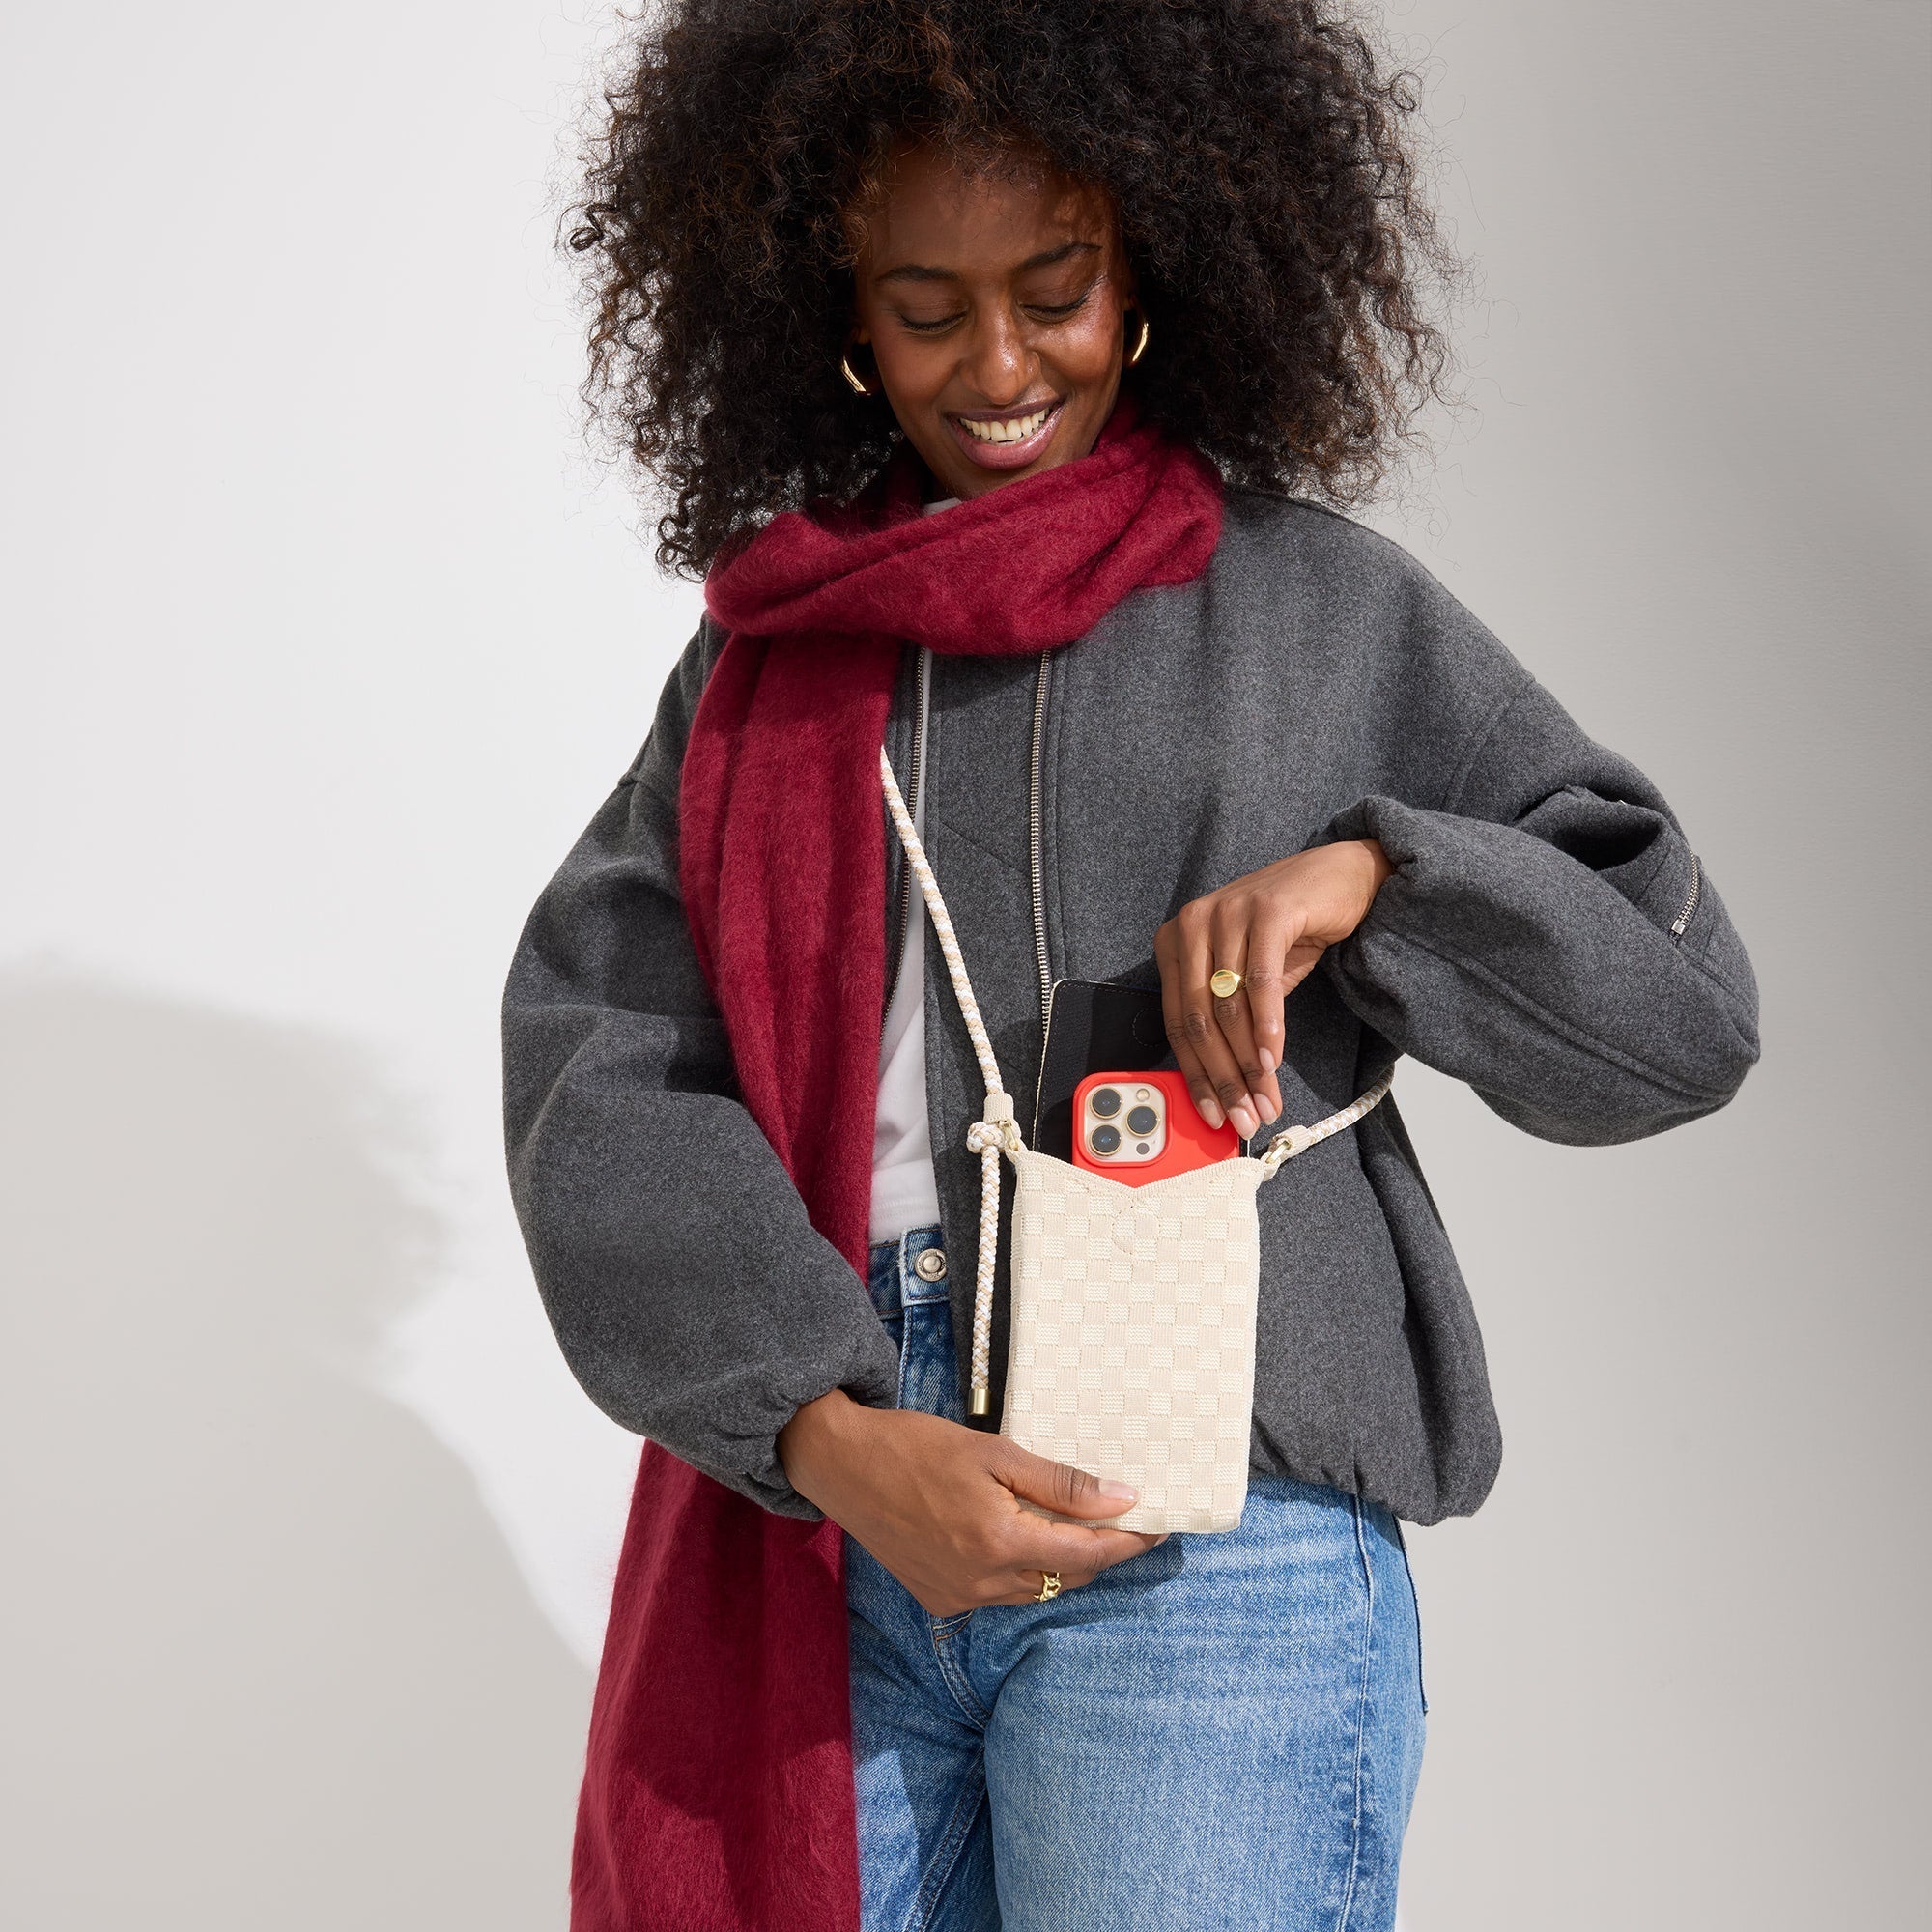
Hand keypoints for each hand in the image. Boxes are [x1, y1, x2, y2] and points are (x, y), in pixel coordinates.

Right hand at [778, 1389, 1166, 1615]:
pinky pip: (1000, 1595)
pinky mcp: (939, 1600)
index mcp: (1000, 1541)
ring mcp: (959, 1598)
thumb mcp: (995, 1452)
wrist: (844, 1467)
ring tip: (1078, 1526)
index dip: (1129, 1542)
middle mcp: (983, 1582)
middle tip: (1126, 1520)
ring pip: (1036, 1591)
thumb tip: (1124, 1499)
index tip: (1160, 1525)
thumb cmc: (918, 1447)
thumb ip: (1061, 1483)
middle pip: (1066, 1577)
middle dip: (1100, 1552)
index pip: (1088, 1552)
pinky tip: (1021, 1538)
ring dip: (1062, 1563)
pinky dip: (1022, 1571)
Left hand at [1154, 838, 1391, 1138]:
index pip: (1177, 1022)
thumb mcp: (1247, 978)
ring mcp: (1227, 912)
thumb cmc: (1290, 932)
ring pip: (1228, 1007)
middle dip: (1223, 1078)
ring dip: (1249, 1062)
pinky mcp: (1266, 910)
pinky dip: (1268, 1026)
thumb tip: (1228, 1089)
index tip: (1212, 1114)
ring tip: (1266, 1097)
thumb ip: (1230, 1023)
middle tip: (1244, 1116)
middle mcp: (1192, 923)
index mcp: (1175, 941)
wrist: (1339, 879)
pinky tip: (1275, 1058)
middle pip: (1199, 1020)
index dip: (1195, 1075)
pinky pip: (1261, 982)